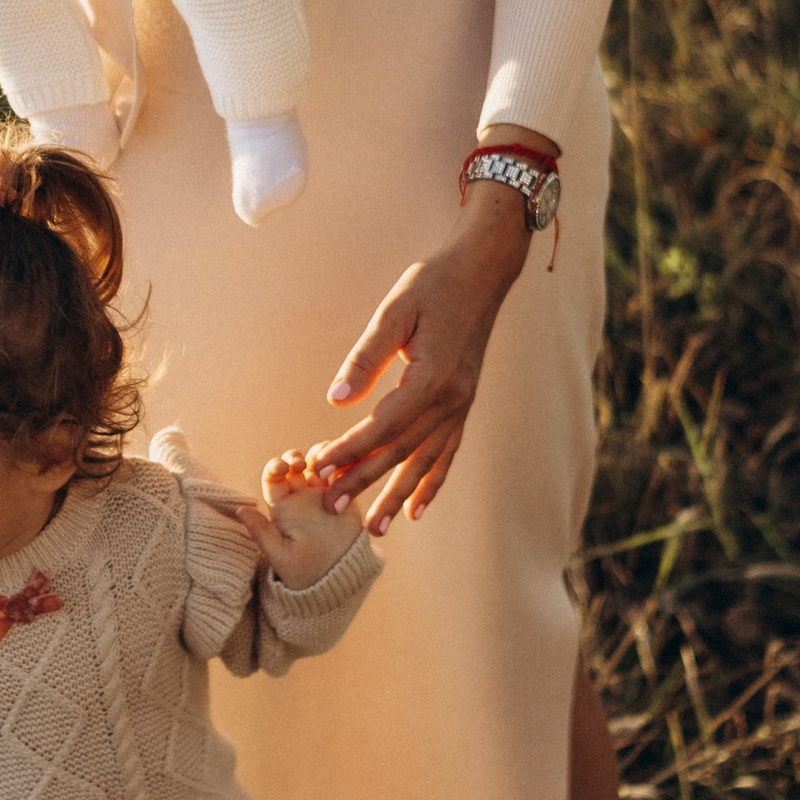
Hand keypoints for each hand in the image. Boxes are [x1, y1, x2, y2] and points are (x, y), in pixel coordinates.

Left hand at [229, 451, 358, 587]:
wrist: (337, 581)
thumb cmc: (303, 572)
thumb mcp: (280, 555)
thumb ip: (262, 533)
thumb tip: (240, 510)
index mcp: (281, 505)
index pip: (273, 476)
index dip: (275, 466)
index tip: (281, 468)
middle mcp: (300, 495)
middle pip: (293, 464)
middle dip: (294, 457)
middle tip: (300, 464)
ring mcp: (323, 494)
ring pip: (318, 463)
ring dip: (318, 456)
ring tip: (323, 464)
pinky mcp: (345, 496)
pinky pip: (342, 473)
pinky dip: (341, 462)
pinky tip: (343, 463)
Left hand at [306, 193, 530, 532]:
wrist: (481, 271)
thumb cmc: (432, 284)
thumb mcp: (394, 311)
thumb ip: (366, 357)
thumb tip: (336, 400)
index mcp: (432, 377)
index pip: (383, 425)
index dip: (348, 449)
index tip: (317, 466)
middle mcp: (452, 399)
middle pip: (402, 450)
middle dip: (365, 480)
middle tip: (330, 506)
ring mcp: (463, 404)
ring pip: (426, 460)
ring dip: (398, 493)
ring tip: (375, 528)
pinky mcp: (465, 402)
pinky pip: (448, 452)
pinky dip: (432, 481)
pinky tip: (416, 508)